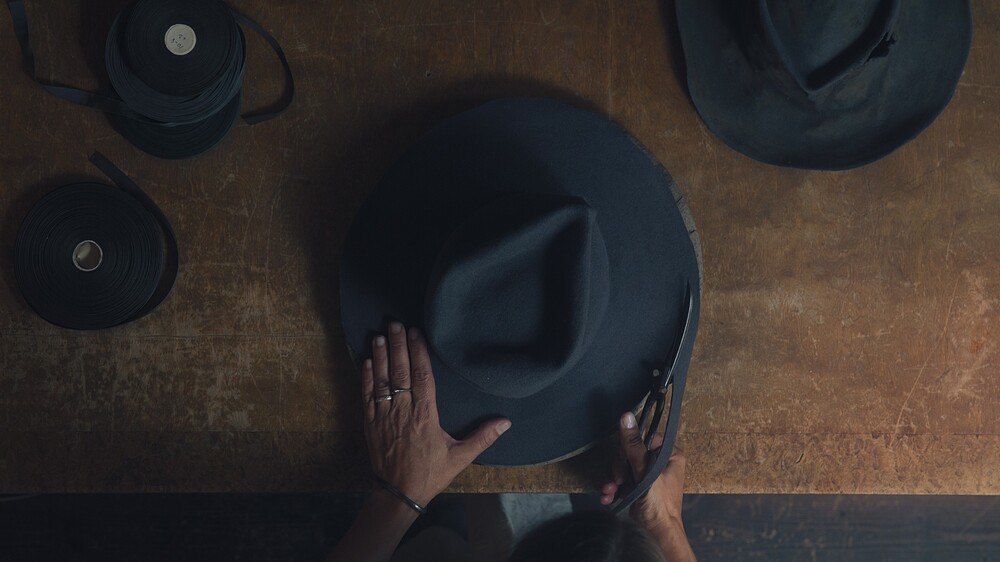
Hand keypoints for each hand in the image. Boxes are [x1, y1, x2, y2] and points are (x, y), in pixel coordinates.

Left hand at [361, 322, 511, 506]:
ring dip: (380, 356)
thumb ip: (483, 437)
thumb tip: (506, 422)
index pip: (422, 375)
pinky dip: (366, 377)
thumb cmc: (430, 473)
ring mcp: (384, 416)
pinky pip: (367, 395)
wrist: (399, 493)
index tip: (415, 333)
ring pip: (382, 380)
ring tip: (379, 335)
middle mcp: (404, 411)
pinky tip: (366, 361)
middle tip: (395, 323)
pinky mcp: (371, 424)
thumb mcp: (460, 457)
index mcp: (426, 415)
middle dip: (397, 345)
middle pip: (400, 371)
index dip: (418, 352)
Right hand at [599, 412, 689, 549]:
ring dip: (614, 478)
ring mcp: (648, 475)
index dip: (631, 445)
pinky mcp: (639, 487)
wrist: (656, 535)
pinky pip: (622, 480)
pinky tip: (608, 496)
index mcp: (670, 455)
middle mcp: (660, 463)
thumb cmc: (659, 506)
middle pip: (631, 451)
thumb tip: (627, 418)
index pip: (645, 436)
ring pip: (623, 466)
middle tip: (619, 478)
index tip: (624, 457)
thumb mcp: (645, 472)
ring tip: (610, 489)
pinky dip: (614, 487)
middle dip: (619, 466)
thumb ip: (634, 446)